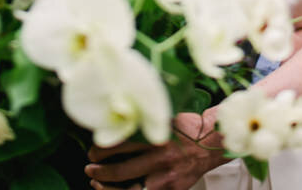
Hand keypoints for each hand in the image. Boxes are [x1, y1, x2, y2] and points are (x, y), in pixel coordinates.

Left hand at [86, 112, 225, 189]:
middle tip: (89, 167)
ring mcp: (166, 178)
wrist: (211, 144)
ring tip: (96, 183)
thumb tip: (116, 125)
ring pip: (130, 189)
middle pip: (122, 169)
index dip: (103, 149)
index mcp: (156, 138)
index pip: (121, 145)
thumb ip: (143, 124)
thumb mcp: (165, 119)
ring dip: (108, 188)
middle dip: (100, 171)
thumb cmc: (186, 129)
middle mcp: (160, 159)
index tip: (93, 150)